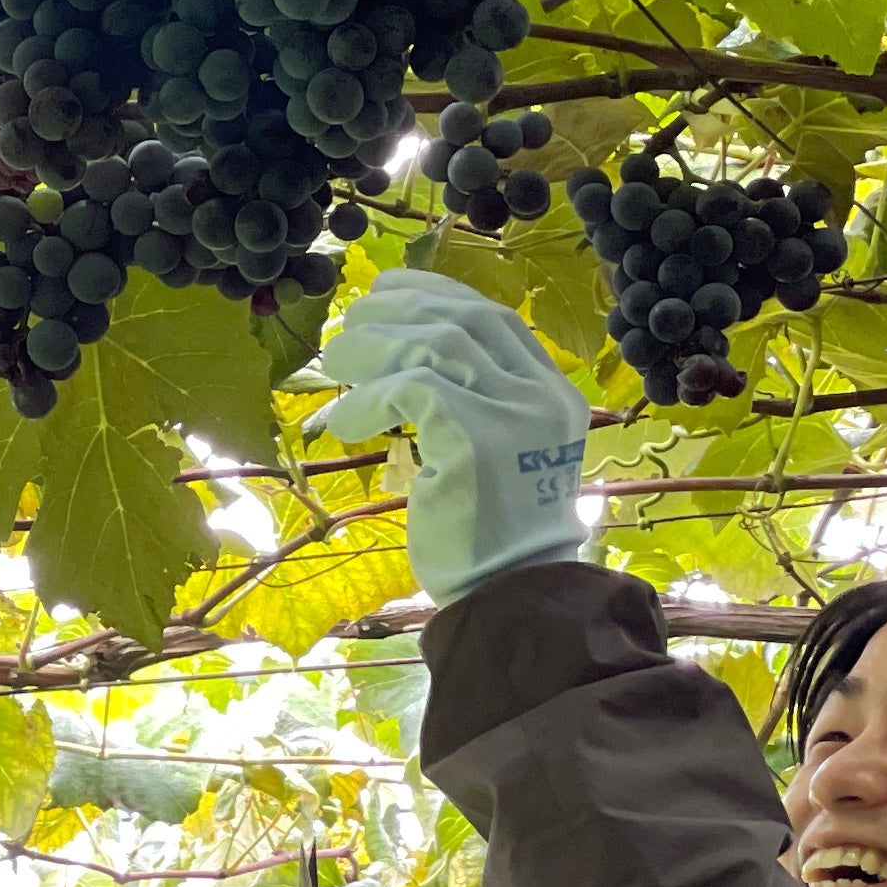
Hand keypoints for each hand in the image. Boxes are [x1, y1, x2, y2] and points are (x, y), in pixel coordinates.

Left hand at [309, 270, 594, 601]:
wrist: (510, 596)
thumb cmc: (487, 532)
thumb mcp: (491, 453)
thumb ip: (468, 403)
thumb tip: (399, 354)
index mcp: (552, 393)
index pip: (495, 318)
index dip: (437, 294)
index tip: (387, 291)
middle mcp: (542, 396)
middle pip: (464, 319)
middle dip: (398, 310)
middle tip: (348, 325)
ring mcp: (516, 416)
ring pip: (436, 343)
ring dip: (374, 345)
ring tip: (334, 366)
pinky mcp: (478, 441)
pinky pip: (413, 389)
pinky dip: (368, 398)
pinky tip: (344, 423)